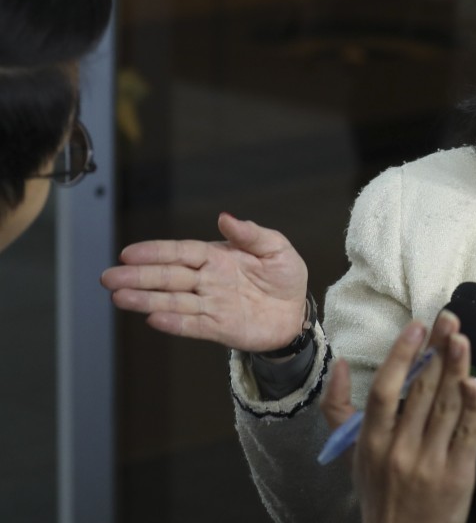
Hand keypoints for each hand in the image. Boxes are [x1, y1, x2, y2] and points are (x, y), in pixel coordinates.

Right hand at [100, 212, 308, 351]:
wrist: (297, 312)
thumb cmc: (284, 277)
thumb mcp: (276, 249)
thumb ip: (251, 234)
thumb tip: (225, 217)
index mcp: (217, 257)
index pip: (181, 252)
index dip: (155, 252)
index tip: (128, 253)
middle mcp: (208, 280)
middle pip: (168, 277)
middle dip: (138, 277)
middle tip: (108, 277)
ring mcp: (211, 304)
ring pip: (173, 301)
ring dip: (146, 300)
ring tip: (119, 298)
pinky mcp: (218, 327)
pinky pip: (193, 325)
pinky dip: (174, 322)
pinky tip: (153, 318)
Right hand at [321, 312, 475, 522]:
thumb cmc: (379, 493)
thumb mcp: (352, 453)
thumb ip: (339, 409)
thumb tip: (339, 364)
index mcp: (371, 442)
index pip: (385, 390)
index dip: (401, 355)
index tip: (416, 327)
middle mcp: (399, 450)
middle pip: (420, 391)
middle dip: (436, 350)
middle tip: (448, 319)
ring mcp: (430, 462)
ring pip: (446, 406)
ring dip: (457, 368)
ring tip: (462, 338)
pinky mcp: (459, 474)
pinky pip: (467, 434)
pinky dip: (472, 406)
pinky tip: (474, 382)